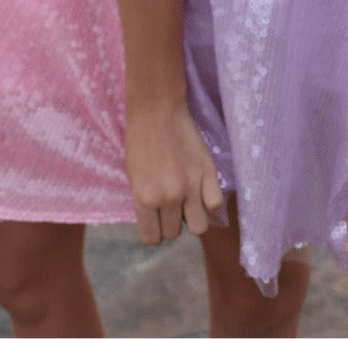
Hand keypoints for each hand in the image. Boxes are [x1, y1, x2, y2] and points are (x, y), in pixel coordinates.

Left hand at [126, 101, 223, 245]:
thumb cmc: (139, 140)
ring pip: (198, 228)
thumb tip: (158, 223)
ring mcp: (191, 185)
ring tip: (186, 202)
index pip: (152, 238)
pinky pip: (214, 205)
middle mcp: (168, 197)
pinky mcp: (208, 172)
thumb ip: (145, 203)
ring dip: (191, 218)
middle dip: (170, 222)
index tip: (154, 220)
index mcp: (145, 198)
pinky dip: (209, 202)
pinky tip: (201, 190)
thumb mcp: (133, 176)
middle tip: (169, 205)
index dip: (153, 230)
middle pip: (173, 233)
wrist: (157, 110)